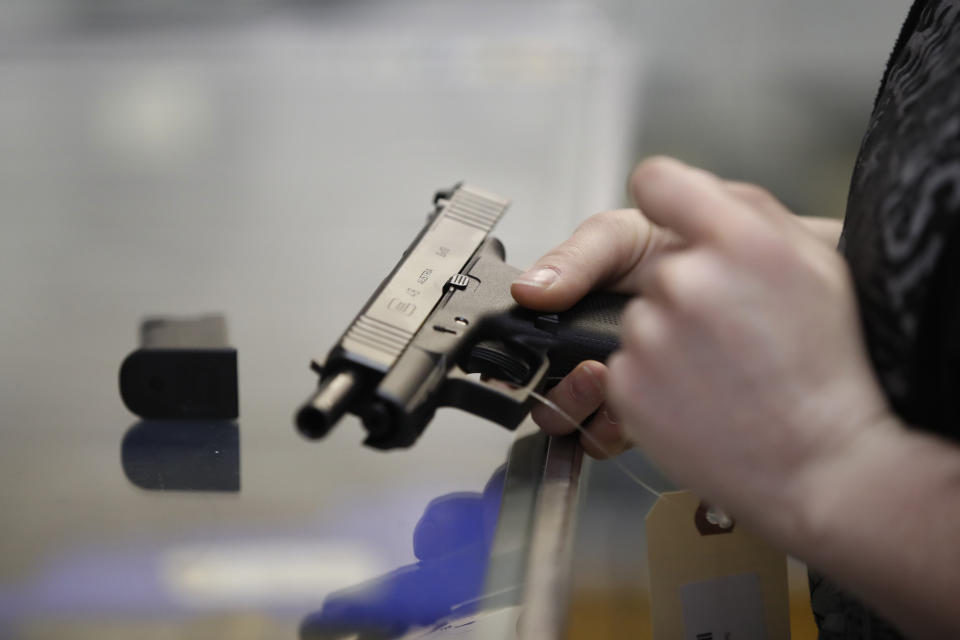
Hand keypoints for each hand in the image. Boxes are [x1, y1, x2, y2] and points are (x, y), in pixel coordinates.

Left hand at [512, 157, 893, 538]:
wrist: (825, 464)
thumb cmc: (827, 365)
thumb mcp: (814, 264)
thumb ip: (746, 213)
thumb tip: (685, 194)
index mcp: (740, 240)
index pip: (659, 181)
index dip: (665, 200)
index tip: (671, 219)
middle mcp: (687, 281)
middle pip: (654, 267)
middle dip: (684, 291)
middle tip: (731, 330)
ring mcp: (650, 336)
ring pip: (639, 318)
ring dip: (666, 338)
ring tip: (719, 372)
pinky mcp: (626, 385)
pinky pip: (623, 365)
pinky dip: (651, 380)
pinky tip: (698, 398)